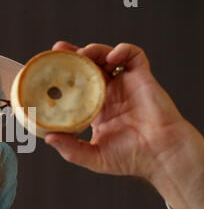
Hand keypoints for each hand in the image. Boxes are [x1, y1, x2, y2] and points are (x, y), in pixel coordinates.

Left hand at [46, 41, 203, 208]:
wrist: (160, 155)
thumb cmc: (130, 158)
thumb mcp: (93, 156)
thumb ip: (70, 149)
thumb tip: (48, 139)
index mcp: (97, 108)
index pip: (77, 85)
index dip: (64, 75)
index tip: (48, 69)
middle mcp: (109, 93)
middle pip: (89, 66)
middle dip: (73, 55)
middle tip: (57, 50)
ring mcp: (125, 84)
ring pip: (107, 57)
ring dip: (93, 50)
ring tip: (81, 54)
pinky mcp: (142, 78)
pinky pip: (134, 55)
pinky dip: (122, 50)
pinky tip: (111, 56)